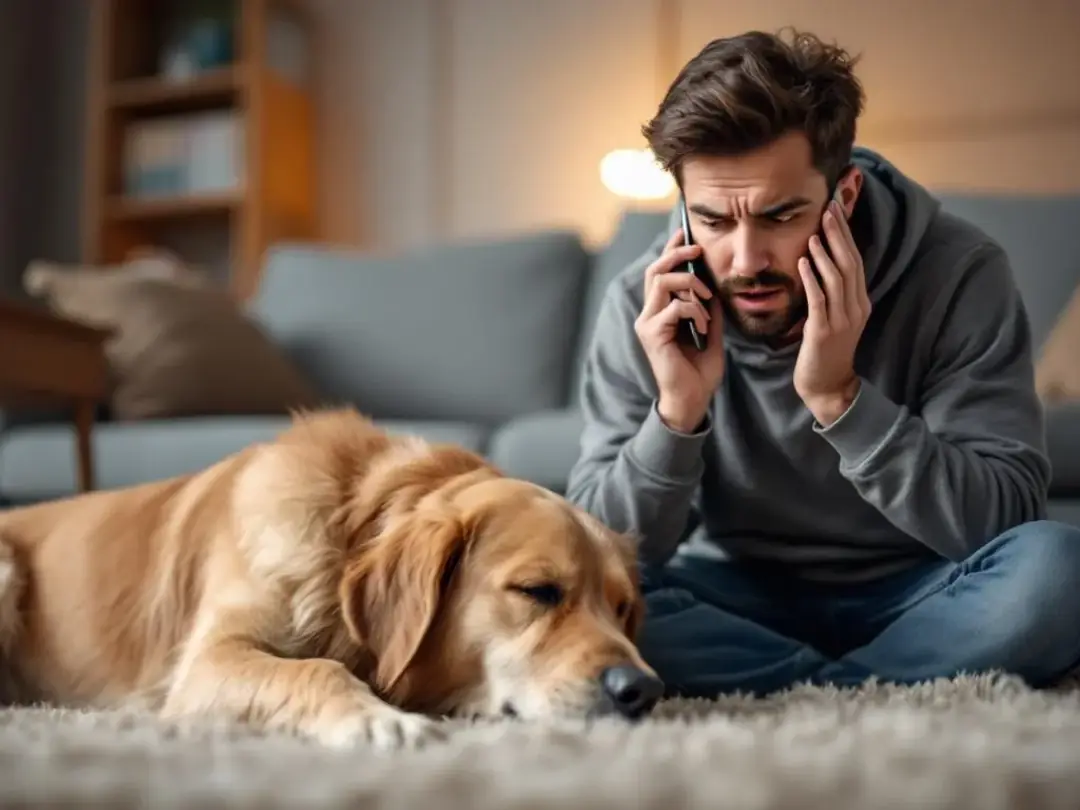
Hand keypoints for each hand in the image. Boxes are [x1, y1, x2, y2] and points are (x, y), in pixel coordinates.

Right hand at [634, 227, 725, 432]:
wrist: (692, 399)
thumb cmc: (699, 370)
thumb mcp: (710, 331)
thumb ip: (709, 309)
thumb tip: (715, 286)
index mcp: (658, 312)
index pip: (658, 272)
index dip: (669, 250)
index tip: (684, 233)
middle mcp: (648, 315)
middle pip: (655, 270)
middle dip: (677, 255)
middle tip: (698, 251)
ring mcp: (647, 324)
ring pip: (662, 282)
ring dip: (691, 285)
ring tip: (707, 301)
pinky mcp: (653, 334)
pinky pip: (675, 307)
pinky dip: (695, 311)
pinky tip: (703, 328)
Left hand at [794, 198, 870, 425]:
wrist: (828, 385)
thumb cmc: (826, 350)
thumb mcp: (835, 318)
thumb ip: (832, 294)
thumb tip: (820, 263)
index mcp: (860, 303)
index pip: (855, 261)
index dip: (846, 235)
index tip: (836, 211)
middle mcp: (856, 308)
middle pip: (850, 264)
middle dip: (839, 235)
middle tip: (830, 209)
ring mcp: (842, 320)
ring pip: (837, 279)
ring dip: (825, 253)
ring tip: (816, 231)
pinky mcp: (823, 332)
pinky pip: (819, 299)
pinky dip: (812, 278)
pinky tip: (803, 261)